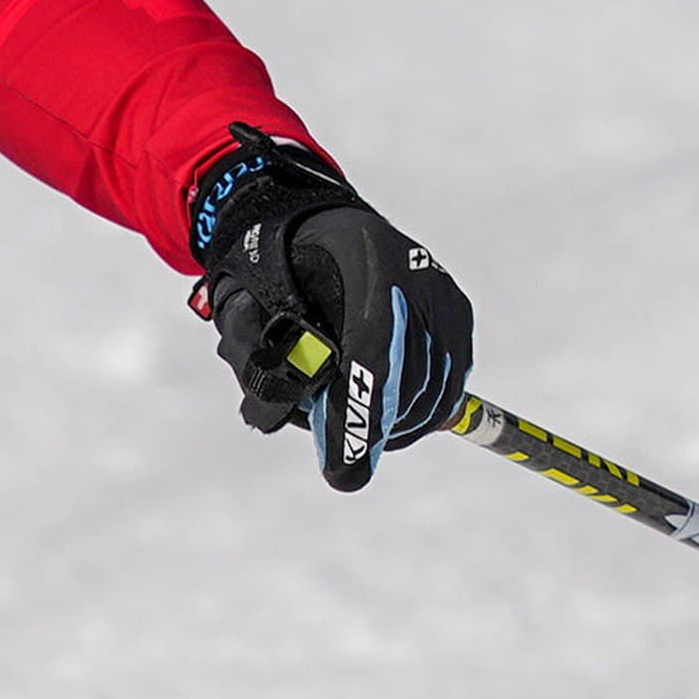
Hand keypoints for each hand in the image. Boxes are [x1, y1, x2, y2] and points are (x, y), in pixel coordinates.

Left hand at [187, 128, 472, 491]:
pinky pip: (448, 383)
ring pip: (435, 390)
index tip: (344, 472)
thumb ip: (253, 357)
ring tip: (355, 428)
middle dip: (374, 429)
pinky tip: (385, 414)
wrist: (315, 226)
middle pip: (409, 378)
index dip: (360, 414)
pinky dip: (417, 411)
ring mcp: (442, 293)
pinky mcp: (457, 313)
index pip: (372, 347)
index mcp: (361, 257)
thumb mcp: (241, 303)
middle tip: (342, 461)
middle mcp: (414, 271)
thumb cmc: (271, 269)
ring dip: (396, 425)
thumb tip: (267, 417)